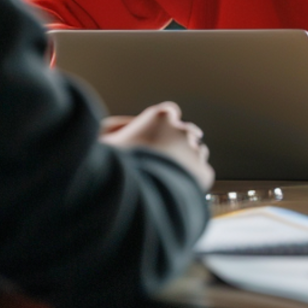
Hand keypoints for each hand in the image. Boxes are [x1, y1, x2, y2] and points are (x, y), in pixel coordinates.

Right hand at [100, 102, 214, 191]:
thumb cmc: (115, 166)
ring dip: (188, 160)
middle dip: (178, 143)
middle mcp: (181, 130)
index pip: (169, 112)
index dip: (164, 124)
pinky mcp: (203, 172)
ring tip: (170, 177)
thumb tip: (121, 128)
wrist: (136, 195)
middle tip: (164, 159)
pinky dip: (194, 179)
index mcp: (160, 116)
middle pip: (186, 131)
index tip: (159, 134)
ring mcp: (194, 151)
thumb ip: (113, 129)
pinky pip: (202, 173)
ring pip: (197, 152)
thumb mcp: (105, 140)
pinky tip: (179, 188)